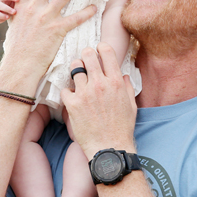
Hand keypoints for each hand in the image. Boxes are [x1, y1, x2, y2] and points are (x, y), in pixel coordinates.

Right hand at [0, 0, 95, 86]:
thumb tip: (18, 2)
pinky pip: (75, 18)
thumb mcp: (14, 24)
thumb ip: (19, 10)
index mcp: (22, 5)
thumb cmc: (17, 47)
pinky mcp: (57, 30)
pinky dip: (86, 12)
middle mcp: (33, 8)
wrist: (20, 64)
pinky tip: (95, 7)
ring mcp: (45, 18)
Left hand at [61, 43, 136, 157]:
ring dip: (75, 72)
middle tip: (84, 62)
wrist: (110, 148)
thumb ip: (127, 87)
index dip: (100, 48)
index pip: (105, 51)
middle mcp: (100, 84)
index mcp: (115, 82)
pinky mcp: (72, 105)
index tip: (98, 51)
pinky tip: (72, 98)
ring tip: (77, 79)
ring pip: (74, 69)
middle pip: (87, 55)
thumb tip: (123, 75)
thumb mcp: (131, 105)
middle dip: (85, 55)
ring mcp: (85, 94)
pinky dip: (67, 93)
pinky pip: (64, 89)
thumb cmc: (122, 128)